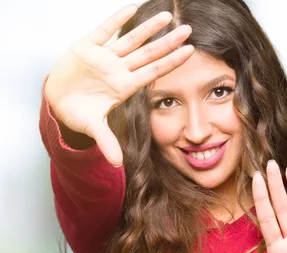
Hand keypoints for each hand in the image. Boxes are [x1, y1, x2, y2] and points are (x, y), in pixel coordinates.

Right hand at [45, 5, 194, 166]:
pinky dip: (117, 19)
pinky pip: (105, 30)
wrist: (57, 101)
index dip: (171, 61)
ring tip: (168, 15)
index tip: (190, 51)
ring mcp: (105, 57)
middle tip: (189, 29)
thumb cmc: (79, 113)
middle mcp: (119, 69)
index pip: (154, 71)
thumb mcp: (93, 127)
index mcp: (124, 86)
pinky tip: (132, 8)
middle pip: (149, 53)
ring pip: (131, 38)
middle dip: (168, 42)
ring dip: (148, 27)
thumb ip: (106, 142)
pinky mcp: (86, 46)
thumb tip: (118, 164)